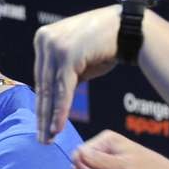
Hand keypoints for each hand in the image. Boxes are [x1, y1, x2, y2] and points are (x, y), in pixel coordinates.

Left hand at [34, 5, 121, 142]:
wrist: (128, 29)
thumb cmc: (105, 44)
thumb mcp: (77, 60)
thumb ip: (63, 76)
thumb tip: (54, 98)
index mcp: (42, 39)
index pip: (41, 78)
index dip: (42, 104)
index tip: (41, 126)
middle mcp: (44, 41)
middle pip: (42, 86)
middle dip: (42, 115)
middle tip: (41, 138)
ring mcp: (54, 47)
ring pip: (50, 90)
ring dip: (49, 118)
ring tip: (48, 139)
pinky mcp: (67, 56)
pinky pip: (62, 90)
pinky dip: (60, 111)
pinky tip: (57, 128)